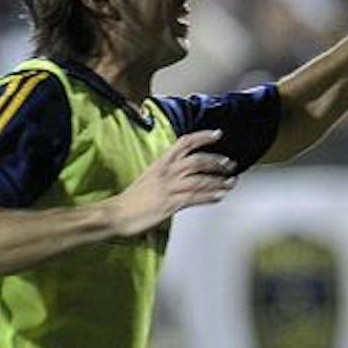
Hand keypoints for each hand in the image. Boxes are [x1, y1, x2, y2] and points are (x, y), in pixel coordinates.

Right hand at [110, 131, 234, 235]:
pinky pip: (195, 197)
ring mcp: (169, 187)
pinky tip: (219, 196)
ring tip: (231, 183)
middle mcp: (166, 172)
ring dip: (219, 181)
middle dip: (217, 162)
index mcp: (160, 163)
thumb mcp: (149, 178)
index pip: (184, 143)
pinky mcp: (170, 203)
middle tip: (230, 164)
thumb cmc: (132, 199)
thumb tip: (184, 172)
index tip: (217, 134)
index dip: (202, 137)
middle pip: (197, 160)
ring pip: (200, 179)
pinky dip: (210, 196)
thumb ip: (166, 172)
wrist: (116, 214)